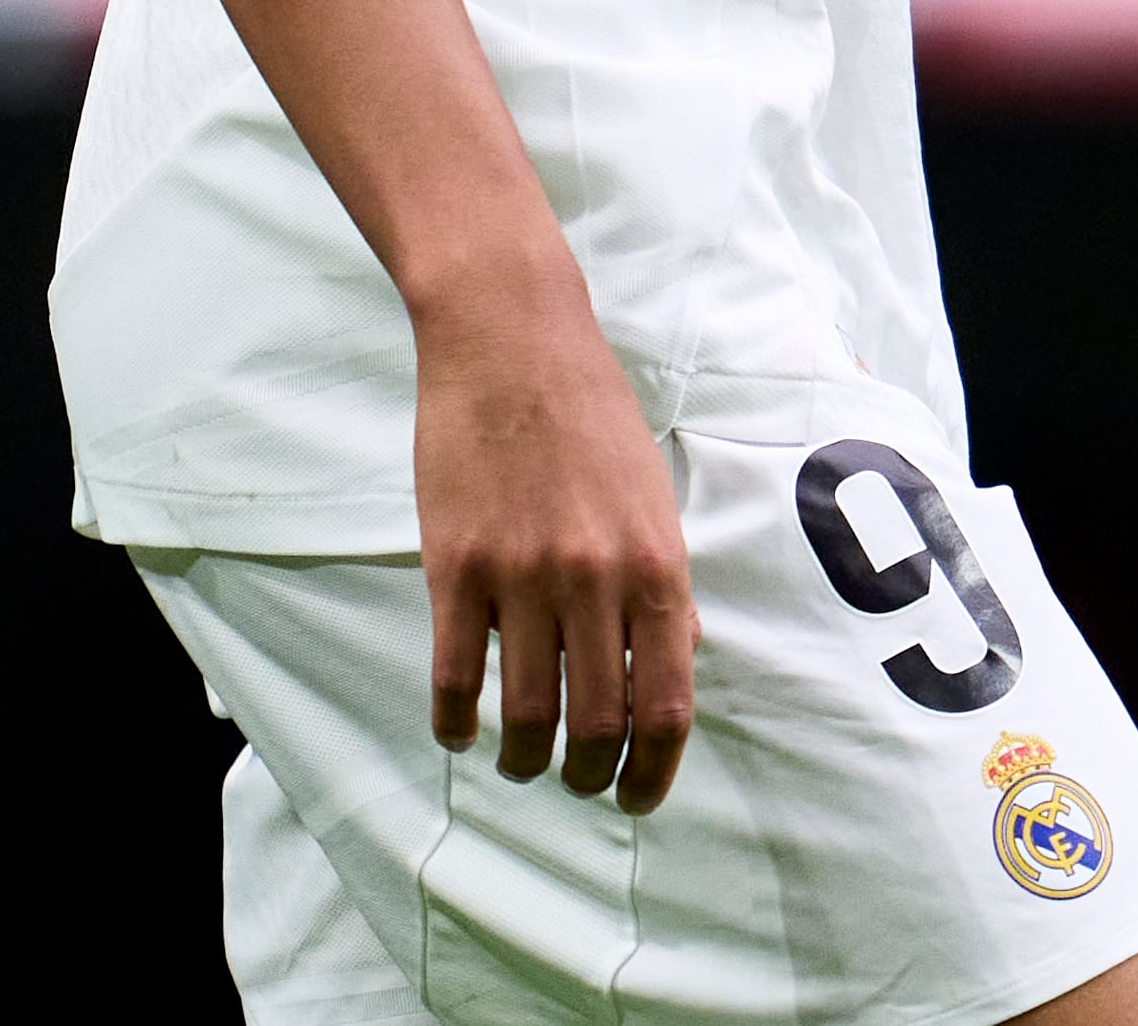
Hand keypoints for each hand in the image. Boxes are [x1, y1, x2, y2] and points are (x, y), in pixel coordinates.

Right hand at [412, 272, 697, 810]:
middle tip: (578, 784)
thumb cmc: (590, 414)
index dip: (655, 770)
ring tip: (522, 763)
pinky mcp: (455, 565)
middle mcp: (596, 579)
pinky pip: (456, 678)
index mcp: (657, 564)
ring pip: (526, 716)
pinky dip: (457, 723)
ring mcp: (523, 575)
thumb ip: (664, 580)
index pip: (669, 703)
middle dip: (590, 778)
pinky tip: (460, 731)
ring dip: (527, 761)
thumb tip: (681, 657)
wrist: (512, 340)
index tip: (638, 797)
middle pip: (598, 726)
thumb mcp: (652, 495)